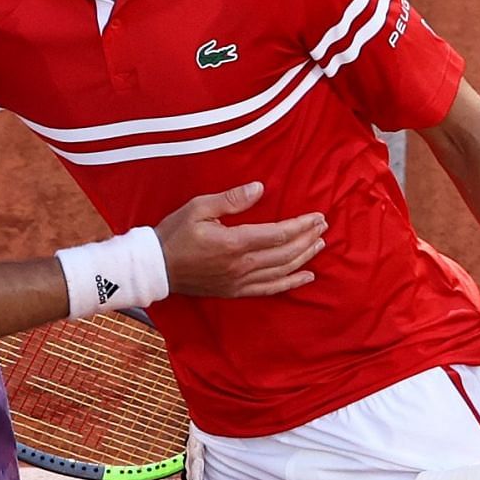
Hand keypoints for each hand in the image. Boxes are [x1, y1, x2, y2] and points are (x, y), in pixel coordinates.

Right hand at [155, 182, 325, 297]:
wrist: (155, 267)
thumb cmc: (174, 233)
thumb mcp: (199, 207)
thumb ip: (231, 199)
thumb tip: (260, 188)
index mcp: (234, 243)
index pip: (278, 234)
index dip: (301, 225)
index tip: (317, 216)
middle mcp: (241, 265)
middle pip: (285, 253)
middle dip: (308, 239)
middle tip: (323, 226)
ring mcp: (239, 281)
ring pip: (282, 271)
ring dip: (304, 258)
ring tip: (319, 245)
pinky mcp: (235, 291)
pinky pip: (269, 289)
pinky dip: (290, 283)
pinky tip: (306, 276)